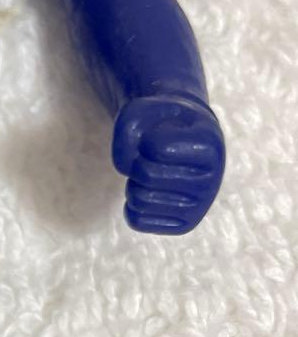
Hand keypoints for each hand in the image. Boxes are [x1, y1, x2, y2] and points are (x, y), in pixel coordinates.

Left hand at [112, 93, 224, 235]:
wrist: (185, 143)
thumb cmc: (162, 125)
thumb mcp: (144, 111)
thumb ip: (127, 128)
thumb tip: (125, 166)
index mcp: (210, 145)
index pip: (155, 147)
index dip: (144, 141)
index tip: (158, 137)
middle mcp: (212, 180)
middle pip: (147, 175)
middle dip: (137, 164)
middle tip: (150, 159)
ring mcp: (199, 206)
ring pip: (140, 201)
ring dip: (134, 185)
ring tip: (151, 175)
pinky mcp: (183, 224)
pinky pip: (137, 220)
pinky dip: (131, 206)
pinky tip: (149, 194)